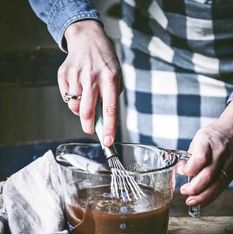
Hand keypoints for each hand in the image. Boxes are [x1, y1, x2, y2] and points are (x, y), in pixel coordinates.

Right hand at [58, 20, 122, 146]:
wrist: (87, 39)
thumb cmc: (104, 61)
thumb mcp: (116, 76)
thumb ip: (110, 98)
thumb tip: (103, 121)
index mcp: (110, 79)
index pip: (110, 109)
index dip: (109, 128)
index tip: (108, 142)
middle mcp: (92, 77)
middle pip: (87, 112)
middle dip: (88, 126)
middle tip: (90, 130)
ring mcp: (76, 75)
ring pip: (74, 107)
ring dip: (80, 111)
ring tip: (85, 100)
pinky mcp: (63, 74)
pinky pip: (66, 98)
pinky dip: (72, 99)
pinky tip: (77, 89)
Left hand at [180, 101, 232, 206]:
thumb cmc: (213, 136)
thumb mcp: (198, 140)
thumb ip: (190, 156)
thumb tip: (179, 172)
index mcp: (208, 142)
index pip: (200, 158)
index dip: (188, 168)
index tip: (180, 171)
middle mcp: (220, 153)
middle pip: (208, 175)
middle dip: (194, 187)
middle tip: (183, 191)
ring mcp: (228, 164)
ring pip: (216, 185)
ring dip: (202, 197)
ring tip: (190, 202)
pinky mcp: (232, 173)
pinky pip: (220, 188)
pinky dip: (210, 197)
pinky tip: (201, 201)